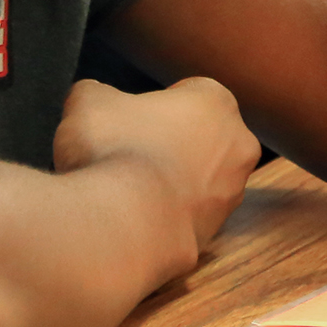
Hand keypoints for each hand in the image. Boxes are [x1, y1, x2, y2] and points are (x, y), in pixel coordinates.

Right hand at [54, 77, 258, 257]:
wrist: (123, 225)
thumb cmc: (114, 150)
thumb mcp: (89, 101)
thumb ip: (96, 92)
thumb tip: (94, 97)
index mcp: (217, 101)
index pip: (189, 93)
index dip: (155, 106)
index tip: (130, 121)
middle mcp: (237, 146)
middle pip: (199, 137)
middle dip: (169, 144)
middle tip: (127, 153)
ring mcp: (230, 195)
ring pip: (196, 179)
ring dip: (168, 182)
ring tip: (125, 190)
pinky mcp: (214, 235)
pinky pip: (185, 217)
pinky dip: (164, 215)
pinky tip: (133, 217)